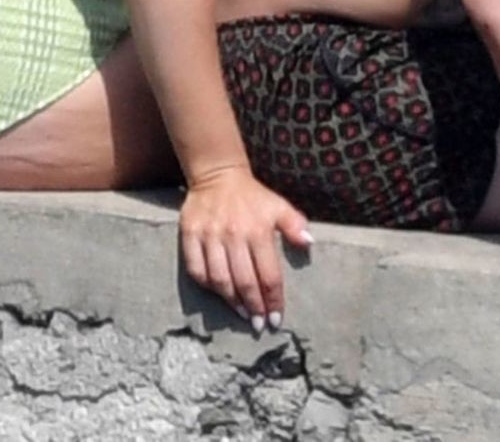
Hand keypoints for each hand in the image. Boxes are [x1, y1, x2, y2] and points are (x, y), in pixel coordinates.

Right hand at [179, 166, 312, 329]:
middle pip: (244, 281)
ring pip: (219, 279)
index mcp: (258, 230)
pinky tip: (219, 295)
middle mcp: (234, 235)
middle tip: (259, 325)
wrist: (217, 175)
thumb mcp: (278, 206)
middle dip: (254, 307)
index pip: (268, 274)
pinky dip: (207, 286)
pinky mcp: (190, 235)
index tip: (275, 319)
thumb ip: (294, 224)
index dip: (273, 299)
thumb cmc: (252, 197)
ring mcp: (209, 236)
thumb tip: (309, 242)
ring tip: (242, 315)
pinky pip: (196, 269)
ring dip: (231, 302)